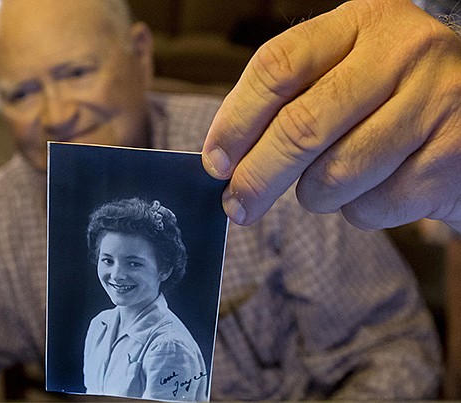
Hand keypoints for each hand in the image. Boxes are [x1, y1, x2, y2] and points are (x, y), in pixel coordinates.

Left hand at [202, 0, 460, 231]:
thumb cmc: (391, 96)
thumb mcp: (345, 71)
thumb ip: (291, 99)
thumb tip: (225, 159)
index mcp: (360, 22)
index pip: (278, 67)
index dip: (236, 121)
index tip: (215, 162)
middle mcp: (402, 53)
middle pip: (301, 126)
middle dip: (257, 177)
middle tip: (237, 205)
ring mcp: (436, 102)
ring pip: (335, 175)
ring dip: (314, 195)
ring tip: (326, 185)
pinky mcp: (454, 156)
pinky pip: (374, 206)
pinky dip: (358, 211)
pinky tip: (374, 189)